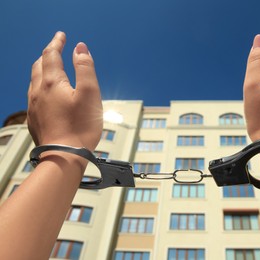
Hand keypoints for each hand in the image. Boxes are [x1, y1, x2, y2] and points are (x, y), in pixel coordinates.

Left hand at [27, 32, 102, 150]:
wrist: (65, 156)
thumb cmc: (81, 126)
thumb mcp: (90, 93)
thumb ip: (85, 68)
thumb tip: (80, 48)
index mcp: (52, 82)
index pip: (51, 54)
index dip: (57, 42)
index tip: (62, 36)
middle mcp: (38, 91)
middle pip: (39, 65)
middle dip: (48, 54)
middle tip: (56, 48)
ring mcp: (34, 106)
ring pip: (34, 80)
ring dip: (42, 69)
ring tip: (51, 68)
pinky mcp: (34, 119)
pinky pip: (34, 96)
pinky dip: (40, 86)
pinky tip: (47, 93)